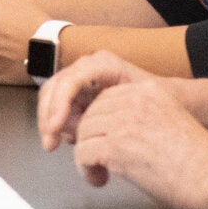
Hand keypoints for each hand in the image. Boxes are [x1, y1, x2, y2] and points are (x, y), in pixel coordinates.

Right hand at [35, 50, 149, 151]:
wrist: (158, 103)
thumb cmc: (155, 98)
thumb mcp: (149, 98)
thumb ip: (128, 107)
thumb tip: (107, 120)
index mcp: (103, 65)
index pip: (71, 80)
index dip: (59, 103)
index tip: (55, 126)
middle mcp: (87, 70)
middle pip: (54, 89)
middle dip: (48, 118)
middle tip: (51, 143)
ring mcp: (78, 83)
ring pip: (50, 101)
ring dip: (51, 125)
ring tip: (65, 144)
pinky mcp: (74, 98)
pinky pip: (55, 111)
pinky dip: (57, 127)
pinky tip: (70, 140)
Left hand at [70, 73, 207, 208]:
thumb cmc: (201, 161)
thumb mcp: (171, 122)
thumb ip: (143, 121)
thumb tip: (115, 135)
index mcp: (152, 91)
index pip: (107, 98)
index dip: (101, 123)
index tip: (103, 139)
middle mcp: (136, 100)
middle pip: (91, 114)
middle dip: (90, 138)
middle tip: (98, 159)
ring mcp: (125, 121)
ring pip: (84, 133)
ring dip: (87, 155)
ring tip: (100, 171)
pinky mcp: (116, 146)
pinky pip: (83, 153)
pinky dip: (86, 170)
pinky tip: (99, 179)